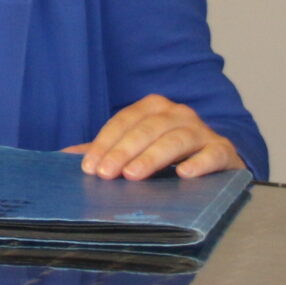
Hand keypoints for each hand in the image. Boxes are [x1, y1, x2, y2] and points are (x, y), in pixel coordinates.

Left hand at [64, 95, 243, 179]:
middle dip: (124, 151)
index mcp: (152, 108)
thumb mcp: (134, 150)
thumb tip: (62, 156)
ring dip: (153, 156)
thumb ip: (104, 151)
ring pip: (177, 138)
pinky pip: (213, 153)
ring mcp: (202, 130)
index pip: (124, 121)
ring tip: (134, 175)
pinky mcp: (223, 151)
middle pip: (147, 128)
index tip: (89, 168)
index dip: (104, 143)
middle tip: (106, 174)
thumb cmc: (166, 155)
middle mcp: (178, 114)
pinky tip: (185, 175)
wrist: (215, 162)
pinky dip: (200, 162)